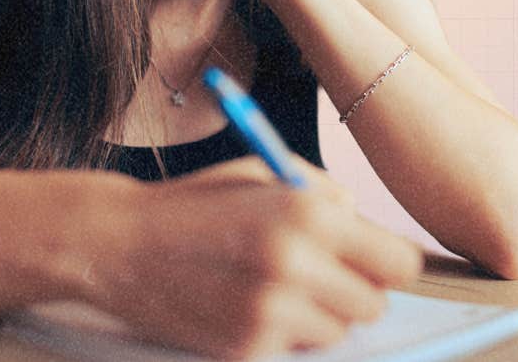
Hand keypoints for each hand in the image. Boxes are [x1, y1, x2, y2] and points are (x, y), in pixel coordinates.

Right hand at [91, 156, 421, 358]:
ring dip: (320, 315)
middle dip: (355, 290)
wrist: (118, 245)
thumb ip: (326, 196)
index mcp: (309, 214)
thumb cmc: (197, 205)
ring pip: (337, 332)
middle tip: (321, 274)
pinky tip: (247, 304)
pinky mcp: (245, 349)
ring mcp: (269, 313)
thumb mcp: (267, 173)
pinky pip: (295, 349)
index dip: (388, 263)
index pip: (399, 263)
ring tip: (278, 288)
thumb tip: (365, 224)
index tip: (373, 261)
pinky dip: (281, 332)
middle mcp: (295, 265)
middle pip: (373, 305)